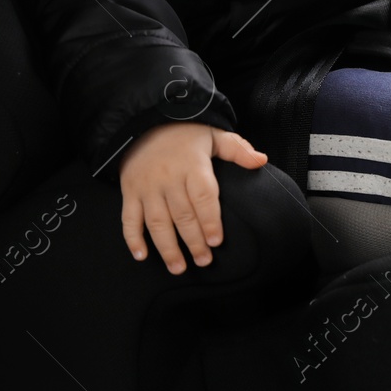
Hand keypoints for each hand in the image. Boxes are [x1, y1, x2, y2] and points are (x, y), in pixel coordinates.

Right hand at [118, 122, 267, 274]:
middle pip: (182, 215)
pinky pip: (129, 219)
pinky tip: (142, 255)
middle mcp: (168, 177)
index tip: (217, 241)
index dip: (210, 220)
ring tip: (178, 267)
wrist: (144, 123)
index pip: (202, 196)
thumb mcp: (213, 135)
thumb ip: (238, 149)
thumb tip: (261, 160)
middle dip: (193, 242)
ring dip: (167, 248)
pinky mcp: (130, 192)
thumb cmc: (185, 134)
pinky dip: (133, 239)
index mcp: (192, 164)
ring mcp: (146, 187)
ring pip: (156, 222)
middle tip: (204, 261)